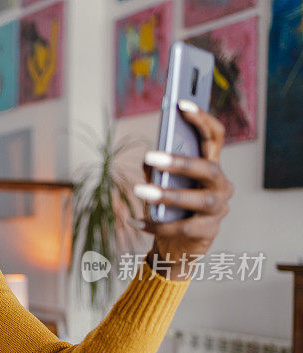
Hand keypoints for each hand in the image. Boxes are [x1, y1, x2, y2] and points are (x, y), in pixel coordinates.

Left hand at [131, 99, 234, 280]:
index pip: (215, 136)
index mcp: (211, 165)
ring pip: (198, 199)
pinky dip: (155, 224)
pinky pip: (181, 227)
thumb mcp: (161, 184)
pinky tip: (134, 221)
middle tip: (151, 156)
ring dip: (167, 195)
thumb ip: (157, 170)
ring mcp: (218, 209)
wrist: (177, 244)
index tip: (182, 103)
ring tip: (139, 191)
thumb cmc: (170, 208)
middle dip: (180, 161)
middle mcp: (221, 184)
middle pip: (208, 168)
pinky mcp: (208, 231)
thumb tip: (149, 159)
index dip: (201, 118)